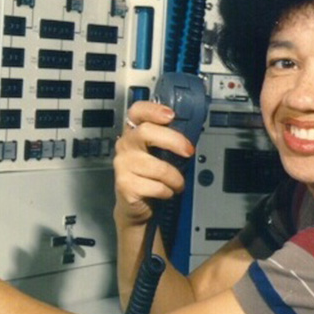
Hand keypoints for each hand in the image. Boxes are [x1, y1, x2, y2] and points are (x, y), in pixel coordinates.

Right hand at [112, 100, 195, 226]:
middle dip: (173, 140)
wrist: (134, 204)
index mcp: (133, 132)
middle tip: (189, 151)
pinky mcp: (125, 185)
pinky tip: (166, 192)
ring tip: (178, 183)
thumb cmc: (149, 175)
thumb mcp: (157, 153)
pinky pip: (157, 187)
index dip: (153, 110)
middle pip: (146, 132)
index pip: (136, 111)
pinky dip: (168, 191)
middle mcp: (124, 145)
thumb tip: (191, 138)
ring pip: (158, 167)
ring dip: (175, 178)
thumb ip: (167, 141)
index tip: (170, 115)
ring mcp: (123, 165)